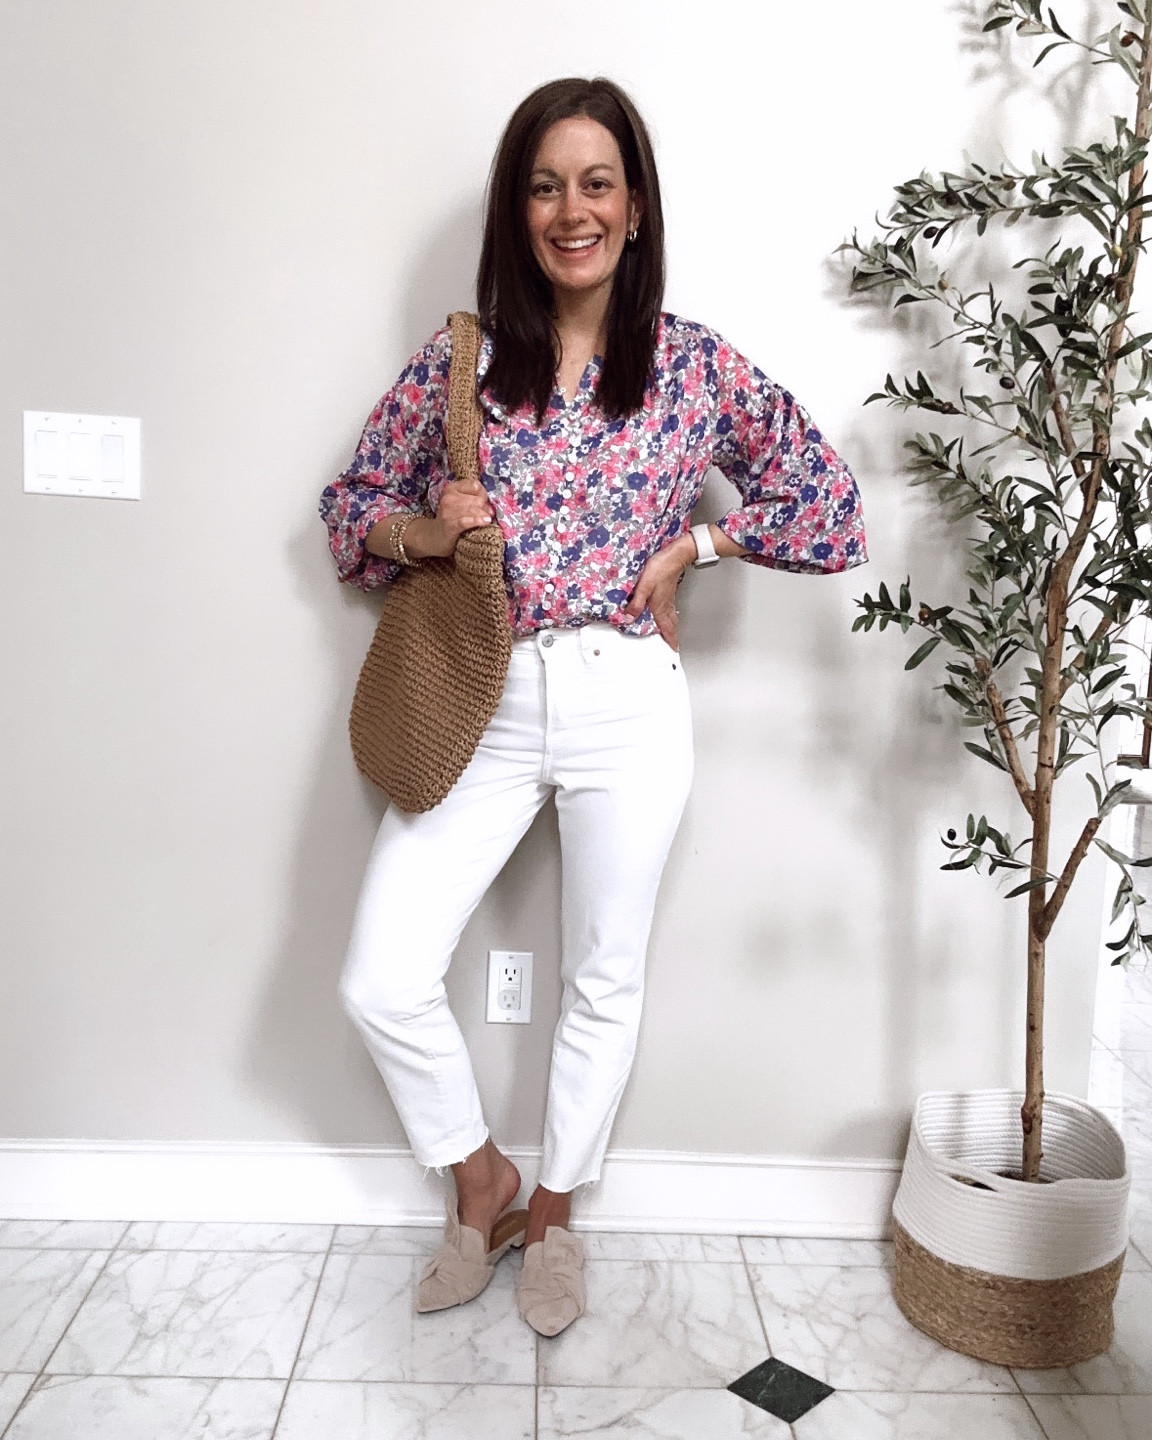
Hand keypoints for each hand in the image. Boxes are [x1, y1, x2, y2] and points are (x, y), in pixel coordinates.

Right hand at [425, 478, 494, 556]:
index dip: (483, 493)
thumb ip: (472, 499)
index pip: (474, 485)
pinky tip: (486, 522)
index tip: (485, 501)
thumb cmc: (452, 519)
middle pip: (476, 499)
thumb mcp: (459, 504)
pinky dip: (478, 520)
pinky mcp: (450, 525)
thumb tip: (490, 505)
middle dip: (485, 506)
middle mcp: (448, 498)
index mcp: (452, 489)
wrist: (435, 537)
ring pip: (473, 509)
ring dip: (484, 514)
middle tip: (489, 514)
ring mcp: (448, 512)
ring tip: (489, 519)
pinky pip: (466, 521)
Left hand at [623, 535, 695, 649]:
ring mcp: (669, 598)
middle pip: (670, 625)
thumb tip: (629, 618)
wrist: (674, 555)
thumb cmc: (660, 569)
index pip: (667, 629)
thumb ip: (636, 604)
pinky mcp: (668, 590)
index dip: (671, 641)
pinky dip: (668, 614)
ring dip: (670, 625)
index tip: (673, 650)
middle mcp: (666, 605)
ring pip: (671, 616)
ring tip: (667, 630)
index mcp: (660, 607)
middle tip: (671, 643)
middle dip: (671, 635)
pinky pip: (669, 607)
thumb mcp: (644, 587)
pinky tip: (664, 610)